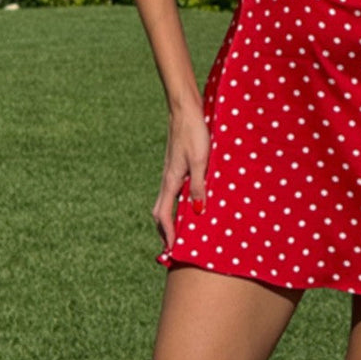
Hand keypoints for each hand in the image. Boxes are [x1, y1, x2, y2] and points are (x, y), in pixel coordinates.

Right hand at [152, 103, 209, 249]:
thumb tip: (198, 211)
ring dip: (170, 217)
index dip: (167, 233)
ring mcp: (170, 172)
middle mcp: (167, 179)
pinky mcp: (176, 164)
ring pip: (165, 201)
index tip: (172, 249)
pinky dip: (175, 203)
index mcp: (170, 181)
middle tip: (173, 245)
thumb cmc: (194, 133)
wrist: (184, 110)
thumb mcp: (200, 161)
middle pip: (160, 211)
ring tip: (180, 230)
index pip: (163, 215)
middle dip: (165, 230)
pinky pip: (172, 191)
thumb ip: (198, 185)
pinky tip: (187, 202)